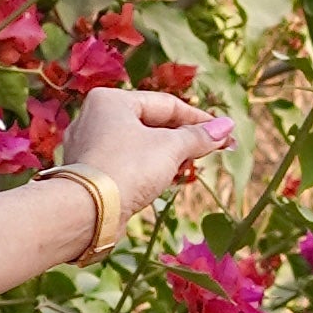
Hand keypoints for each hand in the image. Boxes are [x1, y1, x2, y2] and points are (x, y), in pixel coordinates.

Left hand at [60, 86, 232, 234]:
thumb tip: (226, 127)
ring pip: (138, 145)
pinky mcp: (88, 172)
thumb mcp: (171, 149)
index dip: (199, 119)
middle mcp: (94, 117)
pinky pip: (125, 163)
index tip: (225, 133)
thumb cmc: (128, 169)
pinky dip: (146, 169)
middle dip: (183, 139)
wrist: (87, 212)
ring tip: (187, 168)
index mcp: (111, 100)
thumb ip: (198, 137)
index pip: (166, 104)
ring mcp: (88, 146)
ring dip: (166, 155)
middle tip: (210, 151)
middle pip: (151, 124)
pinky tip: (161, 181)